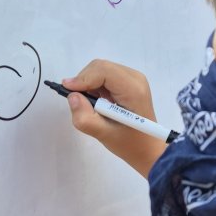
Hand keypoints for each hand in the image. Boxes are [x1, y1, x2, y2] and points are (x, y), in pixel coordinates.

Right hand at [62, 60, 167, 175]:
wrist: (147, 148)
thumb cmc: (129, 143)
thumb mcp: (104, 135)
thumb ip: (85, 118)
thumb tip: (72, 96)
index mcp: (133, 89)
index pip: (103, 71)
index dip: (83, 78)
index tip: (67, 91)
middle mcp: (135, 78)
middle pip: (101, 67)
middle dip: (84, 81)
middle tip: (78, 101)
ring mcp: (133, 78)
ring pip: (101, 70)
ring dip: (89, 85)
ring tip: (90, 105)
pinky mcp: (128, 82)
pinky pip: (105, 76)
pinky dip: (95, 86)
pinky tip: (98, 103)